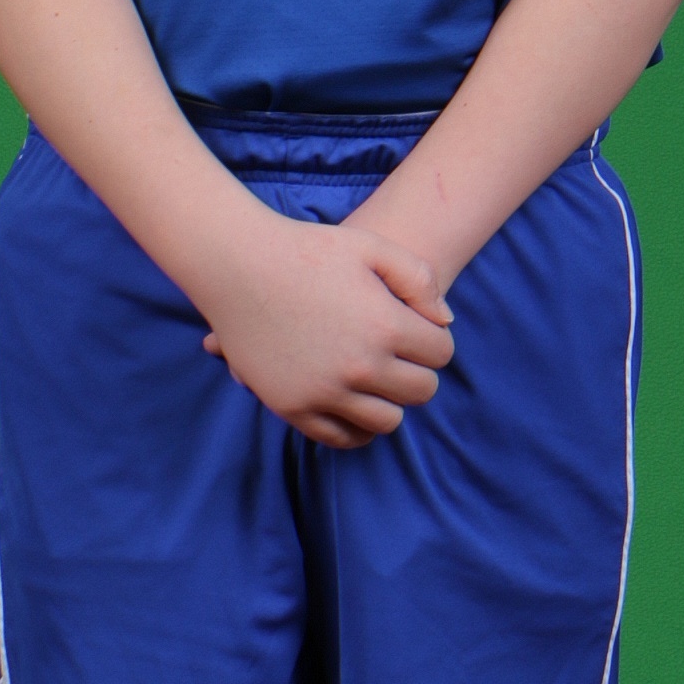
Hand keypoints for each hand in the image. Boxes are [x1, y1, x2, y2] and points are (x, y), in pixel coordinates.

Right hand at [193, 208, 453, 448]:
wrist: (238, 265)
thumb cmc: (306, 249)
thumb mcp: (371, 246)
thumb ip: (419, 278)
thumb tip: (445, 323)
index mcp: (386, 325)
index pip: (442, 353)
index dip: (433, 338)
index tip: (415, 330)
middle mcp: (360, 366)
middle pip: (422, 391)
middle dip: (417, 371)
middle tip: (398, 355)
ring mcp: (325, 392)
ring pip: (387, 421)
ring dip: (390, 401)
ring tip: (376, 379)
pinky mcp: (293, 408)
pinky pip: (342, 438)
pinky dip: (357, 427)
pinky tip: (353, 403)